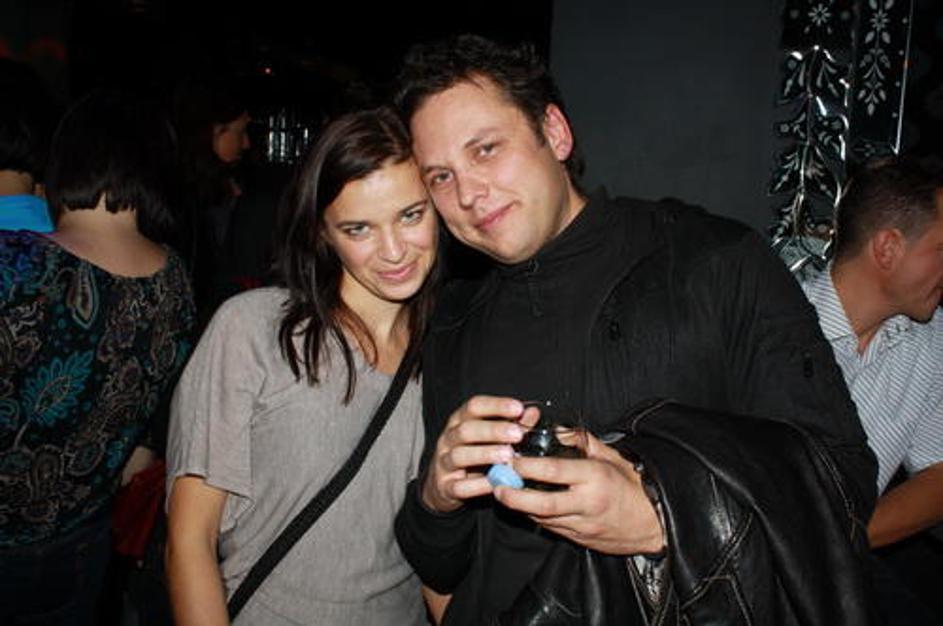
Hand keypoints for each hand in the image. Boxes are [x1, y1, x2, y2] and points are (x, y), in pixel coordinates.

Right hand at [421, 396, 536, 512]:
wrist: (443, 485)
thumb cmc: (472, 455)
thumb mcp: (489, 437)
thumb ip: (511, 425)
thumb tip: (532, 412)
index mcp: (460, 421)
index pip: (474, 406)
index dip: (496, 406)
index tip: (518, 408)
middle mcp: (449, 439)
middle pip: (466, 429)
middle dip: (493, 430)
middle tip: (517, 434)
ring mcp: (444, 462)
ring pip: (460, 455)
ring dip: (485, 454)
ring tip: (508, 455)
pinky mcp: (445, 486)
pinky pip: (459, 486)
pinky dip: (477, 485)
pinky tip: (494, 483)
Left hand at [493, 432, 664, 554]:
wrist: (655, 522)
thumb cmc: (634, 484)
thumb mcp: (613, 457)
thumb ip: (584, 442)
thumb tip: (558, 430)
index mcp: (595, 477)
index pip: (554, 471)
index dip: (527, 467)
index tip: (510, 459)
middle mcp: (587, 502)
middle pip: (542, 503)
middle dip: (514, 496)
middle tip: (496, 486)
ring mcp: (583, 524)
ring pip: (543, 518)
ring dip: (520, 508)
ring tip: (502, 494)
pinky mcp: (581, 539)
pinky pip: (552, 528)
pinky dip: (536, 517)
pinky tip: (523, 507)